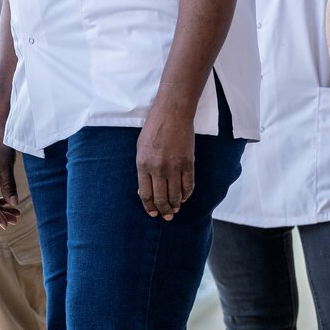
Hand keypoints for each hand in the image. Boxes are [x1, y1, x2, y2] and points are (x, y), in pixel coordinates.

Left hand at [135, 99, 195, 219]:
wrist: (172, 113)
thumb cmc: (154, 129)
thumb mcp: (140, 149)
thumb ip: (143, 170)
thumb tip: (144, 190)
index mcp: (143, 165)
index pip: (146, 195)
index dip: (150, 207)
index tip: (153, 214)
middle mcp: (158, 168)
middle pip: (161, 198)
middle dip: (164, 211)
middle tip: (167, 216)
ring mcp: (174, 166)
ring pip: (175, 195)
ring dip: (175, 205)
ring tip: (175, 209)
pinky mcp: (188, 163)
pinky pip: (189, 185)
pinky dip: (187, 194)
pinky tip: (184, 197)